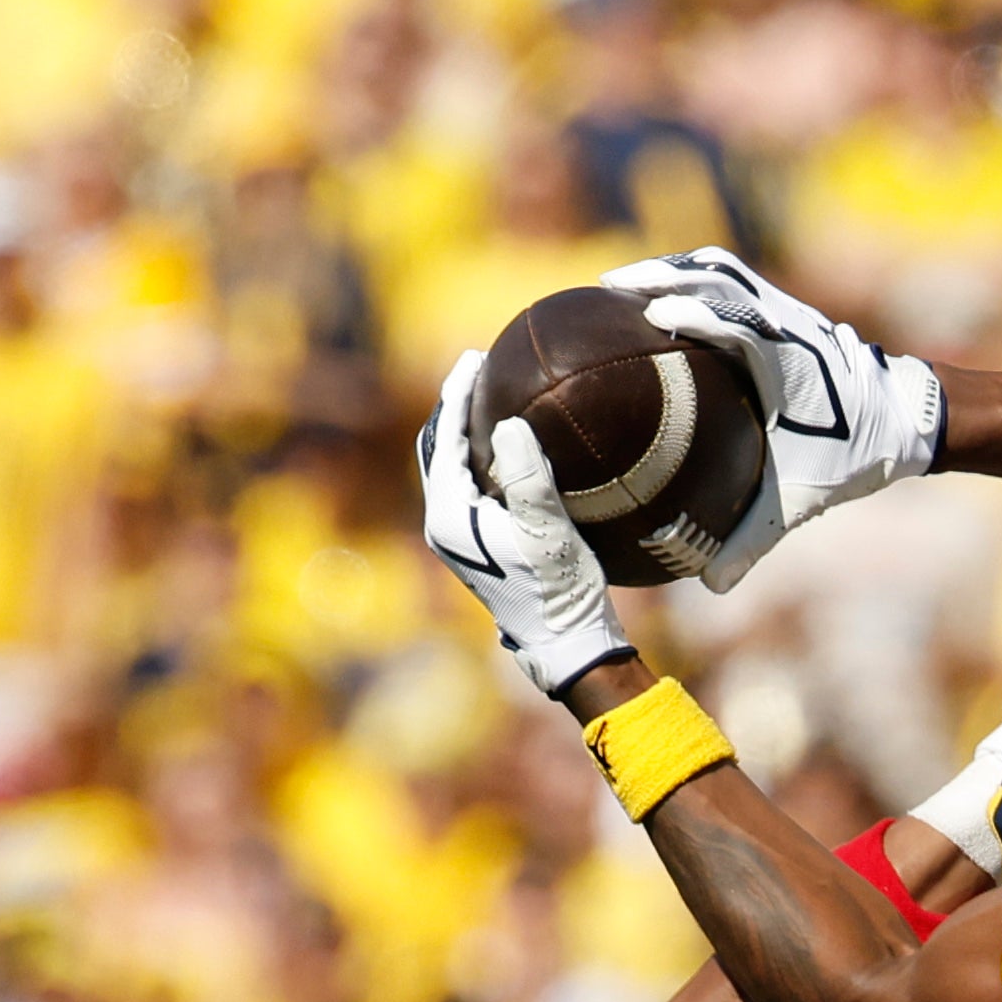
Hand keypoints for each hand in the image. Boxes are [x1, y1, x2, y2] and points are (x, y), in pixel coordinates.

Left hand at [416, 351, 631, 695]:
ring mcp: (456, 537)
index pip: (445, 440)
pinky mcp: (474, 545)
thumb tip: (509, 424)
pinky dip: (477, 456)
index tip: (475, 358)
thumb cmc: (558, 590)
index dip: (458, 395)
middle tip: (475, 367)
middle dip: (453, 407)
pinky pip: (466, 485)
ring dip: (463, 431)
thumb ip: (526, 476)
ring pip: (449, 467)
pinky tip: (503, 445)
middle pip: (437, 449)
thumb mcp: (547, 530)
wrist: (565, 644)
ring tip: (485, 397)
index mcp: (448, 518)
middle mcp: (442, 526)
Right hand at [602, 247, 943, 591]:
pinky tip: (660, 301)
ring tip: (622, 283)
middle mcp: (784, 323)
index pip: (735, 321)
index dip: (695, 310)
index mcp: (788, 359)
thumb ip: (755, 538)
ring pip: (722, 269)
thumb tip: (710, 583)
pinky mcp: (782, 311)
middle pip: (717, 275)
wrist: (905, 418)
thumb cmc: (856, 454)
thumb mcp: (803, 498)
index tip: (651, 315)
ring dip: (674, 268)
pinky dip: (693, 281)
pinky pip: (731, 282)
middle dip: (662, 273)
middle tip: (608, 286)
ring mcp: (784, 310)